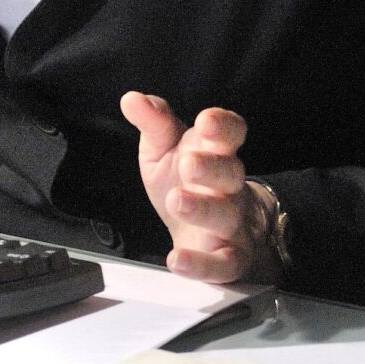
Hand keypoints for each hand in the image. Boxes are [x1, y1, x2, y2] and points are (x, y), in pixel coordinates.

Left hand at [119, 92, 276, 283]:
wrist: (206, 233)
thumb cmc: (186, 183)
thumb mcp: (165, 150)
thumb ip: (154, 123)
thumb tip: (133, 99)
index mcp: (216, 153)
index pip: (232, 133)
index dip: (223, 126)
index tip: (206, 121)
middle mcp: (228, 187)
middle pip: (232, 173)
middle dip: (213, 167)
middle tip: (189, 163)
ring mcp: (231, 223)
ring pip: (226, 216)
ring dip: (204, 209)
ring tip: (177, 200)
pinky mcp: (227, 259)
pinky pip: (221, 264)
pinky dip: (200, 264)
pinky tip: (176, 259)